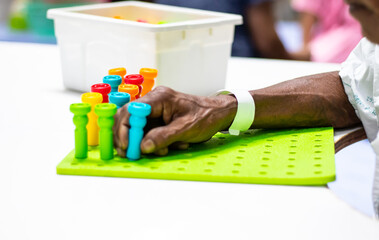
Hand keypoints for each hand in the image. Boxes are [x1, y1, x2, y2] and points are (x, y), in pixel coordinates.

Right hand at [113, 86, 236, 156]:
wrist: (219, 113)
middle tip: (130, 154)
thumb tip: (143, 146)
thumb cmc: (206, 116)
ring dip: (144, 142)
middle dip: (128, 137)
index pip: (131, 110)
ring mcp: (155, 110)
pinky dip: (153, 142)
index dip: (124, 129)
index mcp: (159, 98)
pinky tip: (169, 147)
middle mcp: (154, 101)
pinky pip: (148, 131)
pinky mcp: (158, 119)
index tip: (127, 146)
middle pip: (128, 118)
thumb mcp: (186, 129)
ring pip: (137, 127)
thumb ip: (163, 137)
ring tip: (162, 151)